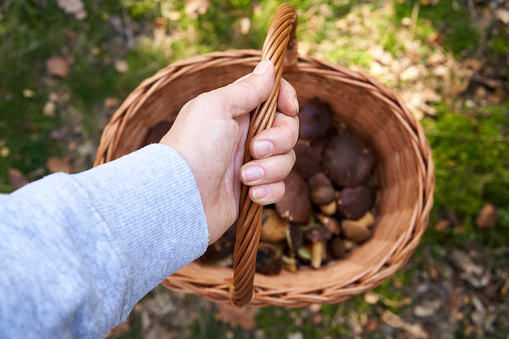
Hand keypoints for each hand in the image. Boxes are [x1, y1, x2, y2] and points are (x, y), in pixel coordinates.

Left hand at [160, 60, 298, 243]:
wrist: (180, 198)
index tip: (288, 109)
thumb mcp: (217, 107)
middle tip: (255, 148)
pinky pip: (278, 188)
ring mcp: (251, 163)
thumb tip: (268, 66)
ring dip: (270, 169)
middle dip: (279, 140)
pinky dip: (268, 190)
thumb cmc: (193, 147)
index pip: (275, 98)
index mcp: (237, 111)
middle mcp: (246, 135)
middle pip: (288, 130)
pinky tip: (251, 193)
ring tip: (244, 177)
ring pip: (286, 160)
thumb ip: (247, 88)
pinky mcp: (253, 190)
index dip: (287, 101)